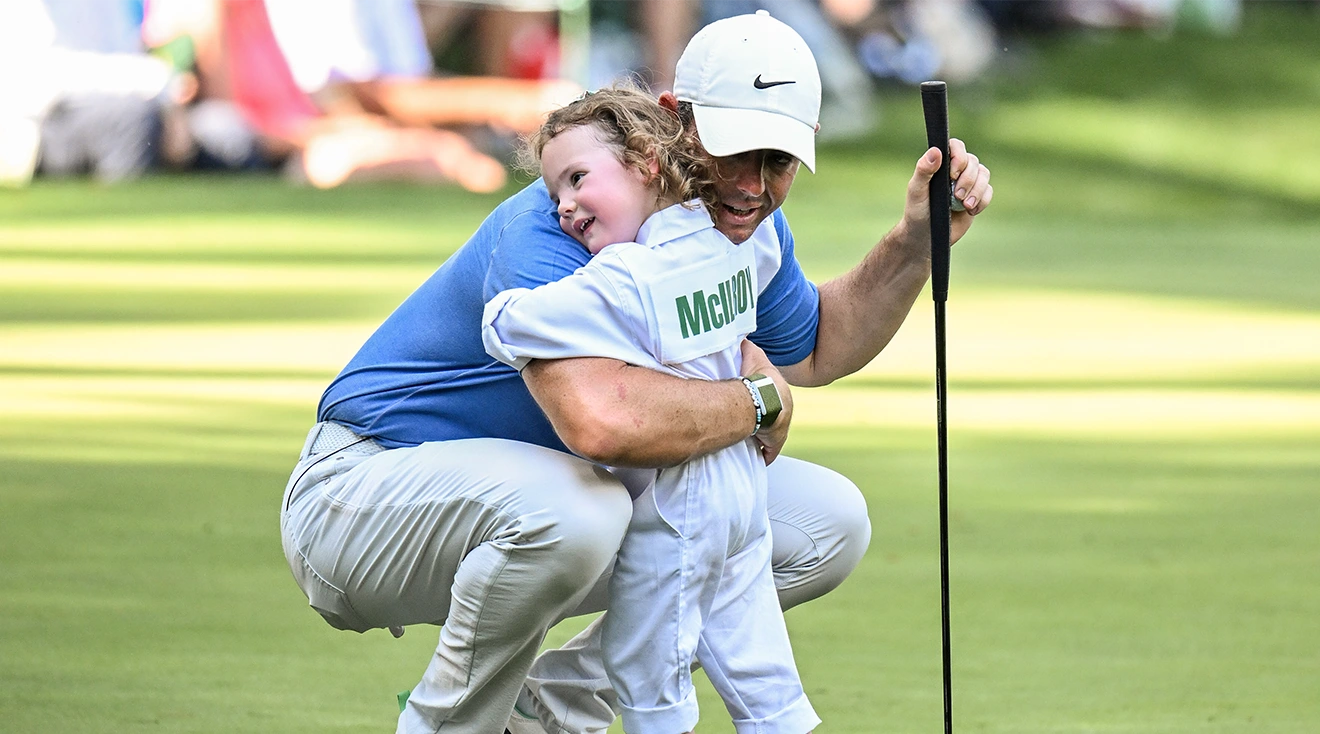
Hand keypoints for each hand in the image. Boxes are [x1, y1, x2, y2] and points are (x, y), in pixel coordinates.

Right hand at [740, 340, 793, 464]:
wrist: (764, 399)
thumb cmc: (758, 378)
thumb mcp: (753, 354)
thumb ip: (747, 346)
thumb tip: (741, 335)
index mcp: (781, 391)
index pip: (773, 394)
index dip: (762, 397)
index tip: (752, 400)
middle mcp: (785, 410)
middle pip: (772, 415)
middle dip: (763, 418)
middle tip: (747, 420)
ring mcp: (781, 428)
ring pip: (770, 433)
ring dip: (761, 435)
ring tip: (747, 437)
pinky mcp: (775, 443)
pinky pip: (769, 451)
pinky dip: (763, 454)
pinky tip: (757, 456)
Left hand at [902, 137, 992, 249]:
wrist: (926, 235)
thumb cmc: (917, 211)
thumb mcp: (916, 191)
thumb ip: (924, 170)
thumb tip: (935, 151)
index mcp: (940, 163)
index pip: (956, 146)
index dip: (959, 157)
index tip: (952, 175)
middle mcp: (956, 169)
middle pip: (973, 161)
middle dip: (968, 180)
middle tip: (957, 196)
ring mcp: (968, 182)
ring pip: (984, 174)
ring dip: (977, 190)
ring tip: (965, 206)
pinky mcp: (977, 196)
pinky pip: (989, 191)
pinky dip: (983, 201)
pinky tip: (970, 211)